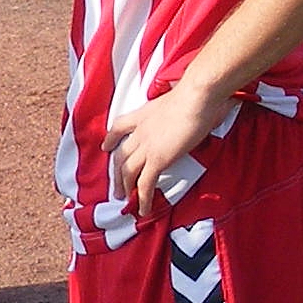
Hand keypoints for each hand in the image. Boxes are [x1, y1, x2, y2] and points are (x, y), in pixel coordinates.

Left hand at [103, 79, 226, 220]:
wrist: (196, 96)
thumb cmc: (196, 93)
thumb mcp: (179, 98)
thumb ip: (179, 106)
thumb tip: (197, 109)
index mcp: (144, 114)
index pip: (119, 126)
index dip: (110, 138)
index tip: (105, 147)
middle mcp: (141, 130)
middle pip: (120, 155)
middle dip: (116, 173)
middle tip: (116, 187)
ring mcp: (147, 146)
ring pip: (127, 171)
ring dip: (125, 187)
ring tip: (125, 200)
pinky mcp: (158, 159)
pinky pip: (145, 184)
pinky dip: (142, 199)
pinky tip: (143, 209)